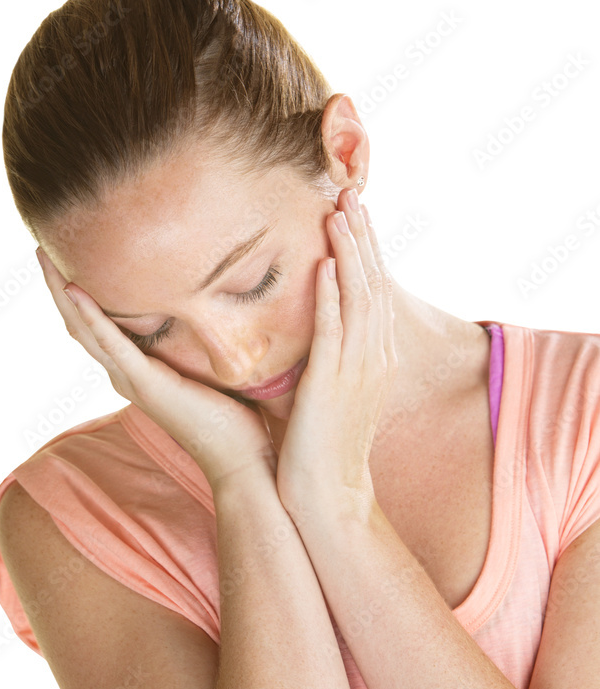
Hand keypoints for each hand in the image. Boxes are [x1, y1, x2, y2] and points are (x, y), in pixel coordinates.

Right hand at [36, 249, 276, 490]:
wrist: (241, 459)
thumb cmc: (234, 418)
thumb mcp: (208, 368)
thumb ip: (200, 343)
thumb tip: (218, 309)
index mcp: (136, 371)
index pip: (96, 327)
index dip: (79, 295)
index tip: (68, 258)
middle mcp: (125, 375)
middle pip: (78, 324)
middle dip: (58, 286)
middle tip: (41, 247)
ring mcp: (131, 380)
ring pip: (84, 329)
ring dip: (62, 291)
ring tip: (44, 256)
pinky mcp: (146, 384)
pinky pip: (111, 343)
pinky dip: (92, 315)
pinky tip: (75, 288)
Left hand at [275, 189, 396, 522]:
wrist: (327, 494)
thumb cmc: (323, 446)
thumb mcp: (334, 393)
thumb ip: (330, 357)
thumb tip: (314, 332)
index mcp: (374, 359)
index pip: (371, 294)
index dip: (365, 252)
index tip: (353, 216)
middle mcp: (373, 359)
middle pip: (370, 286)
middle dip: (362, 239)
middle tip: (351, 195)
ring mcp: (356, 371)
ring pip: (357, 300)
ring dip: (349, 254)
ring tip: (339, 214)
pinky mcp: (331, 385)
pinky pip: (333, 332)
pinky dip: (330, 297)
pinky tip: (323, 266)